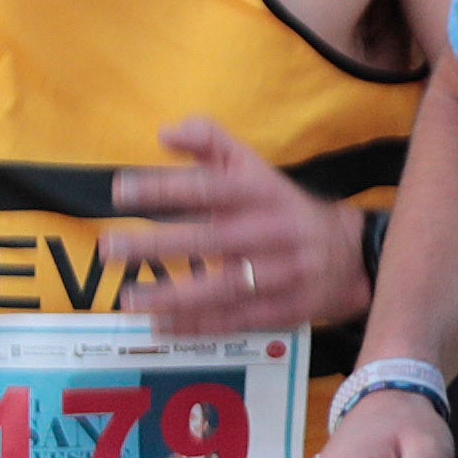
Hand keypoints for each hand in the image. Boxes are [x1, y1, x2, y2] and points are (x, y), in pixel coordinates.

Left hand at [107, 120, 366, 337]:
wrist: (348, 255)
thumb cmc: (282, 207)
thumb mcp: (254, 168)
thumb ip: (211, 143)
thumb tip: (165, 133)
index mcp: (261, 192)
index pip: (210, 187)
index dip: (166, 188)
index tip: (121, 191)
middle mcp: (272, 232)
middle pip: (212, 239)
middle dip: (158, 245)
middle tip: (109, 248)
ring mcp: (280, 275)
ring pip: (224, 287)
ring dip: (174, 295)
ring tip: (129, 299)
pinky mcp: (283, 310)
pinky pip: (236, 319)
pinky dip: (197, 325)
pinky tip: (161, 325)